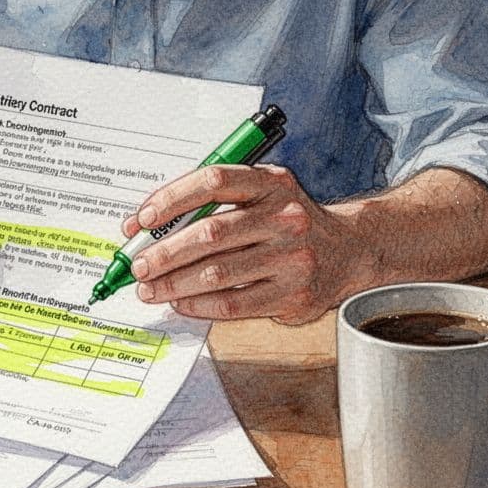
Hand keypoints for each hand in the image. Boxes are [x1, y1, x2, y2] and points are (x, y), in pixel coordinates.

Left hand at [124, 164, 367, 324]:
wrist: (349, 251)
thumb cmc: (287, 223)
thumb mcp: (260, 196)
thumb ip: (211, 205)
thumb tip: (146, 227)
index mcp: (271, 183)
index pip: (213, 182)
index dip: (171, 199)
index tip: (141, 220)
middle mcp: (285, 217)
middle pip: (210, 234)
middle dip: (164, 253)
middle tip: (137, 266)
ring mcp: (292, 258)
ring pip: (217, 273)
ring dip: (174, 284)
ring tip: (149, 289)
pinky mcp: (293, 295)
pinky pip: (233, 303)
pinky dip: (198, 305)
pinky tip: (180, 302)